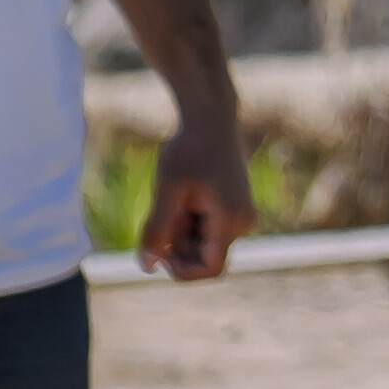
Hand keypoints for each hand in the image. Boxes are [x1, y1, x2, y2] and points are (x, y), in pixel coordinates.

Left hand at [139, 121, 257, 281]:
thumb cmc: (189, 151)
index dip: (181, 270)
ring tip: (172, 198)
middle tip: (160, 212)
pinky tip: (182, 194)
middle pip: (205, 256)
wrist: (210, 118)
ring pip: (205, 243)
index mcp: (231, 222)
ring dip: (182, 231)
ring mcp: (240, 216)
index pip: (210, 269)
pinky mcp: (234, 207)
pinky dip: (189, 221)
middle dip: (178, 245)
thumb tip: (146, 266)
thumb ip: (157, 230)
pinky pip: (209, 229)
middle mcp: (243, 223)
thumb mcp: (167, 190)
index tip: (157, 250)